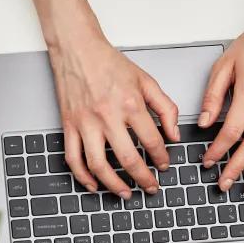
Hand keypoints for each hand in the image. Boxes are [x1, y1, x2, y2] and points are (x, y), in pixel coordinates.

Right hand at [13, 0, 177, 196]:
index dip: (161, 158)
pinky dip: (83, 176)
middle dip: (143, 179)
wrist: (78, 49)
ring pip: (99, 165)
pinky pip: (73, 158)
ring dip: (113, 184)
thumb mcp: (146, 80)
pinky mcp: (69, 125)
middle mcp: (107, 116)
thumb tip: (174, 134)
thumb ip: (165, 107)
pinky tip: (93, 184)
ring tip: (125, 193)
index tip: (164, 166)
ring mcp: (85, 123)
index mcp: (130, 104)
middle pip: (128, 158)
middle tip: (150, 187)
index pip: (152, 141)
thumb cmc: (109, 63)